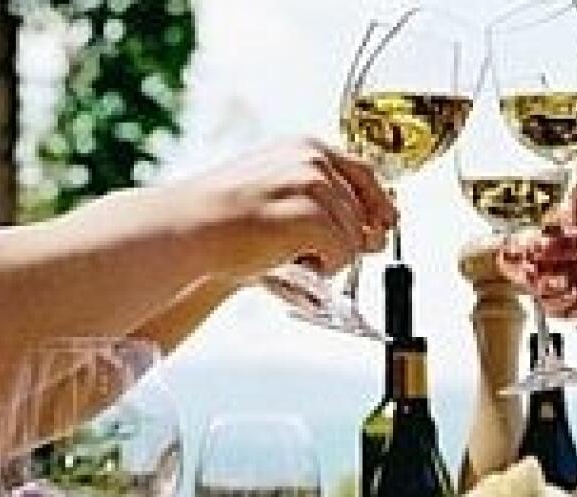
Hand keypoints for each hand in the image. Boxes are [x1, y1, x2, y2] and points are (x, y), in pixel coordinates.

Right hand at [176, 138, 396, 279]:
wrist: (189, 228)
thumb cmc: (225, 219)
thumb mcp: (283, 201)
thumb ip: (329, 210)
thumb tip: (377, 237)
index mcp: (306, 149)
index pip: (365, 173)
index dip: (380, 203)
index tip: (387, 223)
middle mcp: (314, 160)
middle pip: (365, 212)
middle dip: (349, 240)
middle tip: (311, 252)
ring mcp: (313, 184)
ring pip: (355, 238)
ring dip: (329, 257)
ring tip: (287, 254)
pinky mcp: (310, 213)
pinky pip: (342, 252)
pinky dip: (323, 266)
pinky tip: (290, 260)